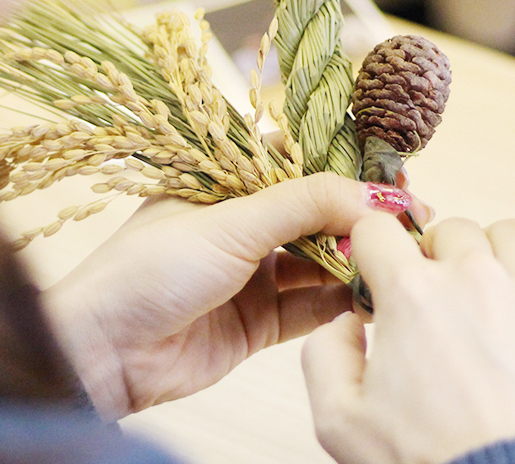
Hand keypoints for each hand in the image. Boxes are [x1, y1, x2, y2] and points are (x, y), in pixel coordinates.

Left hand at [42, 173, 430, 419]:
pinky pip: (312, 305)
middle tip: (409, 217)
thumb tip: (374, 192)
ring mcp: (251, 273)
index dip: (343, 163)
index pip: (295, 159)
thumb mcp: (230, 223)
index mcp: (222, 182)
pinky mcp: (258, 321)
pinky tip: (371, 293)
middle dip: (359, 215)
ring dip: (355, 258)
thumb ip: (305, 204)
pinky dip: (343, 300)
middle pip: (314, 211)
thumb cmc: (148, 270)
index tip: (390, 170)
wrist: (105, 354)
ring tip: (396, 256)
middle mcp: (239, 223)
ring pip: (319, 259)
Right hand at [302, 175, 514, 463]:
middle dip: (434, 260)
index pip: (376, 229)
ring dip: (494, 252)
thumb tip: (343, 319)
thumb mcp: (339, 422)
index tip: (377, 282)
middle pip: (446, 230)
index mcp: (410, 295)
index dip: (370, 253)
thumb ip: (323, 354)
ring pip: (509, 233)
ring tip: (493, 292)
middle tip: (438, 308)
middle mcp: (472, 277)